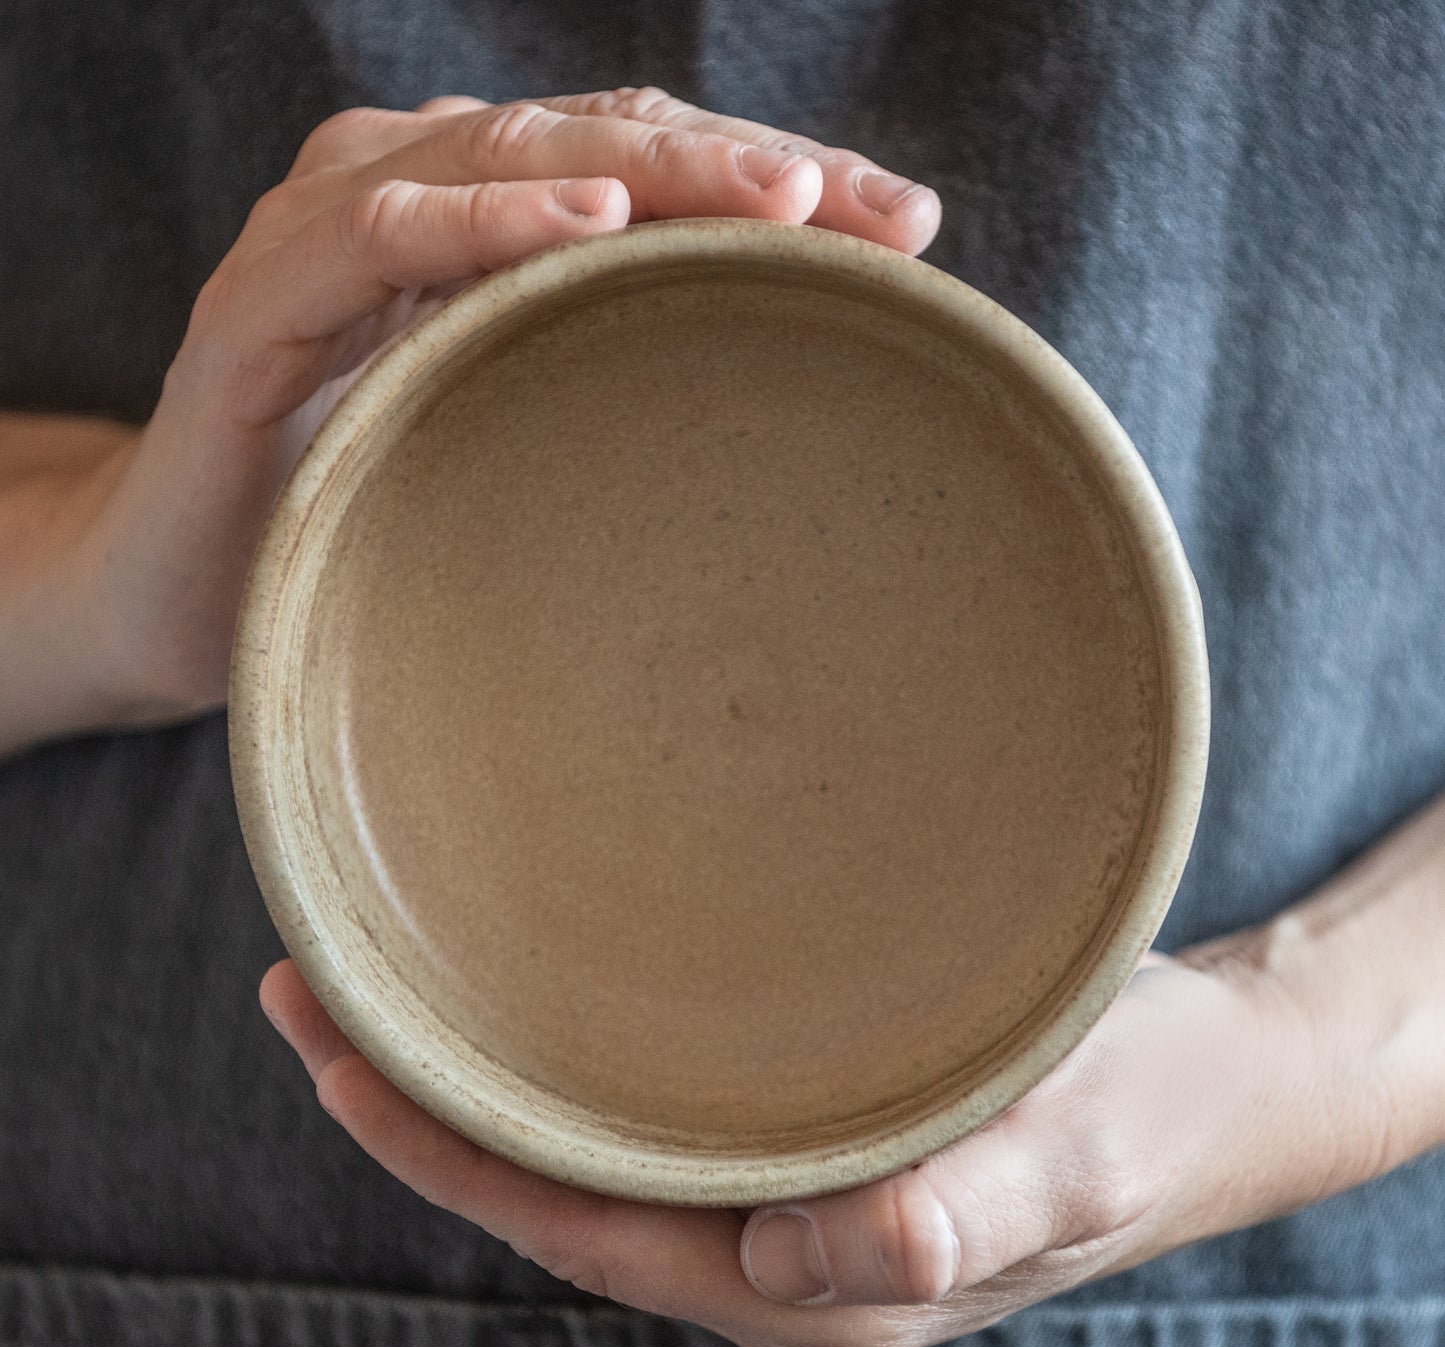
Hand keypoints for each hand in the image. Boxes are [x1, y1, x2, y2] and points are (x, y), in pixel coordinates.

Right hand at [7, 89, 939, 748]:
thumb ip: (612, 403)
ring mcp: (328, 235)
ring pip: (505, 156)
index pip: (649, 169)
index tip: (907, 231)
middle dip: (748, 170)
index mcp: (486, 226)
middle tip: (877, 212)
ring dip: (646, 170)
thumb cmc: (367, 514)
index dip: (778, 184)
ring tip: (774, 198)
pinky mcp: (259, 307)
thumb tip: (791, 443)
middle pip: (602, 142)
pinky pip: (376, 235)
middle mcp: (412, 193)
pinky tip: (581, 220)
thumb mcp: (516, 447)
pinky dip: (479, 220)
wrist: (186, 586)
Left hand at [260, 943, 1372, 1346]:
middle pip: (554, 1192)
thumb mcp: (1075, 1154)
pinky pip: (649, 1118)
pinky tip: (532, 999)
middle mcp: (771, 1258)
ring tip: (384, 980)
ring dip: (481, 1080)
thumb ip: (963, 1210)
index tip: (333, 1050)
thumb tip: (820, 1255)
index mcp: (805, 1290)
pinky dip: (565, 1063)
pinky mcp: (804, 1143)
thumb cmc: (1151, 1116)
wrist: (1214, 1091)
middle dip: (420, 1108)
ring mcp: (782, 1206)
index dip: (445, 1152)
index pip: (579, 1228)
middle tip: (307, 986)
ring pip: (589, 1155)